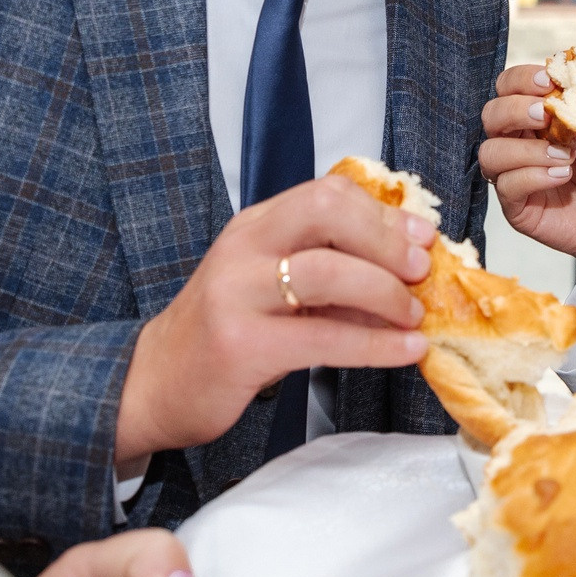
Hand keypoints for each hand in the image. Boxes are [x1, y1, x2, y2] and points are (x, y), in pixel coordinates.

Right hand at [116, 175, 432, 466]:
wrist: (153, 384)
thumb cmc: (223, 334)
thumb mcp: (274, 289)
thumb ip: (332, 272)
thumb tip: (408, 273)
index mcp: (256, 226)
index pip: (327, 192)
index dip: (383, 213)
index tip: (422, 237)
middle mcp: (244, 248)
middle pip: (327, 212)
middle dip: (387, 239)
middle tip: (421, 270)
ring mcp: (238, 293)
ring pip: (328, 271)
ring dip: (384, 291)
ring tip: (413, 314)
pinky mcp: (242, 344)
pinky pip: (324, 338)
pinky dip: (376, 344)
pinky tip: (405, 351)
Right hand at [478, 63, 575, 326]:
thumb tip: (569, 82)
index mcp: (537, 115)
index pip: (509, 86)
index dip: (522, 79)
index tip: (549, 82)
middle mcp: (518, 141)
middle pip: (491, 114)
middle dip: (516, 110)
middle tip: (548, 116)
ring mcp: (514, 174)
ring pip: (490, 152)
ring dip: (527, 149)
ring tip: (567, 156)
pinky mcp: (517, 207)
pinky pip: (506, 186)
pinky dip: (534, 176)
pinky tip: (563, 176)